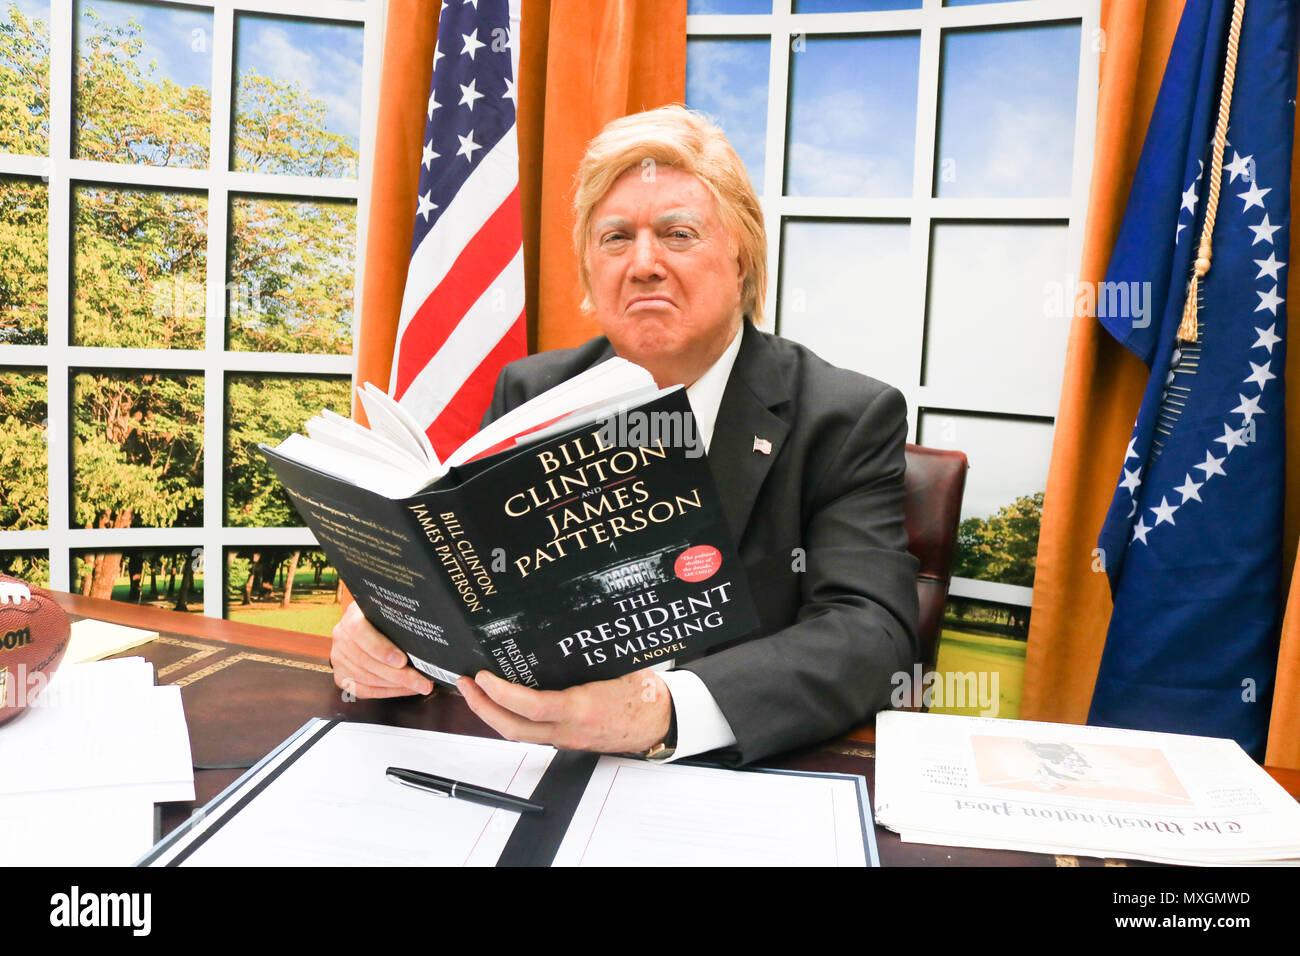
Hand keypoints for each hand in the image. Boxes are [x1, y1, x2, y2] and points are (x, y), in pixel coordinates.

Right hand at [330, 602, 433, 698]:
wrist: (366, 623)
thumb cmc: (384, 617)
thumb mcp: (389, 610)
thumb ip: (399, 619)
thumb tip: (422, 634)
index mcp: (352, 616)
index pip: (360, 632)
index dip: (380, 648)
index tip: (402, 660)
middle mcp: (341, 637)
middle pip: (367, 661)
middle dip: (398, 675)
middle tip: (422, 681)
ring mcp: (339, 658)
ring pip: (367, 678)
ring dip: (396, 685)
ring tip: (419, 685)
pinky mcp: (341, 676)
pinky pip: (365, 690)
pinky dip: (388, 692)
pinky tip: (406, 689)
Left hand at [457, 668, 671, 752]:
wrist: (662, 722)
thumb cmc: (644, 692)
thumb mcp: (618, 666)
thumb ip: (587, 654)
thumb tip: (555, 628)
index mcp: (584, 708)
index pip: (534, 708)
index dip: (503, 694)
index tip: (484, 676)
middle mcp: (570, 730)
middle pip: (514, 729)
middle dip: (482, 707)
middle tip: (465, 683)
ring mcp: (567, 739)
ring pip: (519, 734)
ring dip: (492, 714)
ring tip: (476, 691)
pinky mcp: (567, 740)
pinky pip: (532, 732)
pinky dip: (511, 717)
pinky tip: (502, 701)